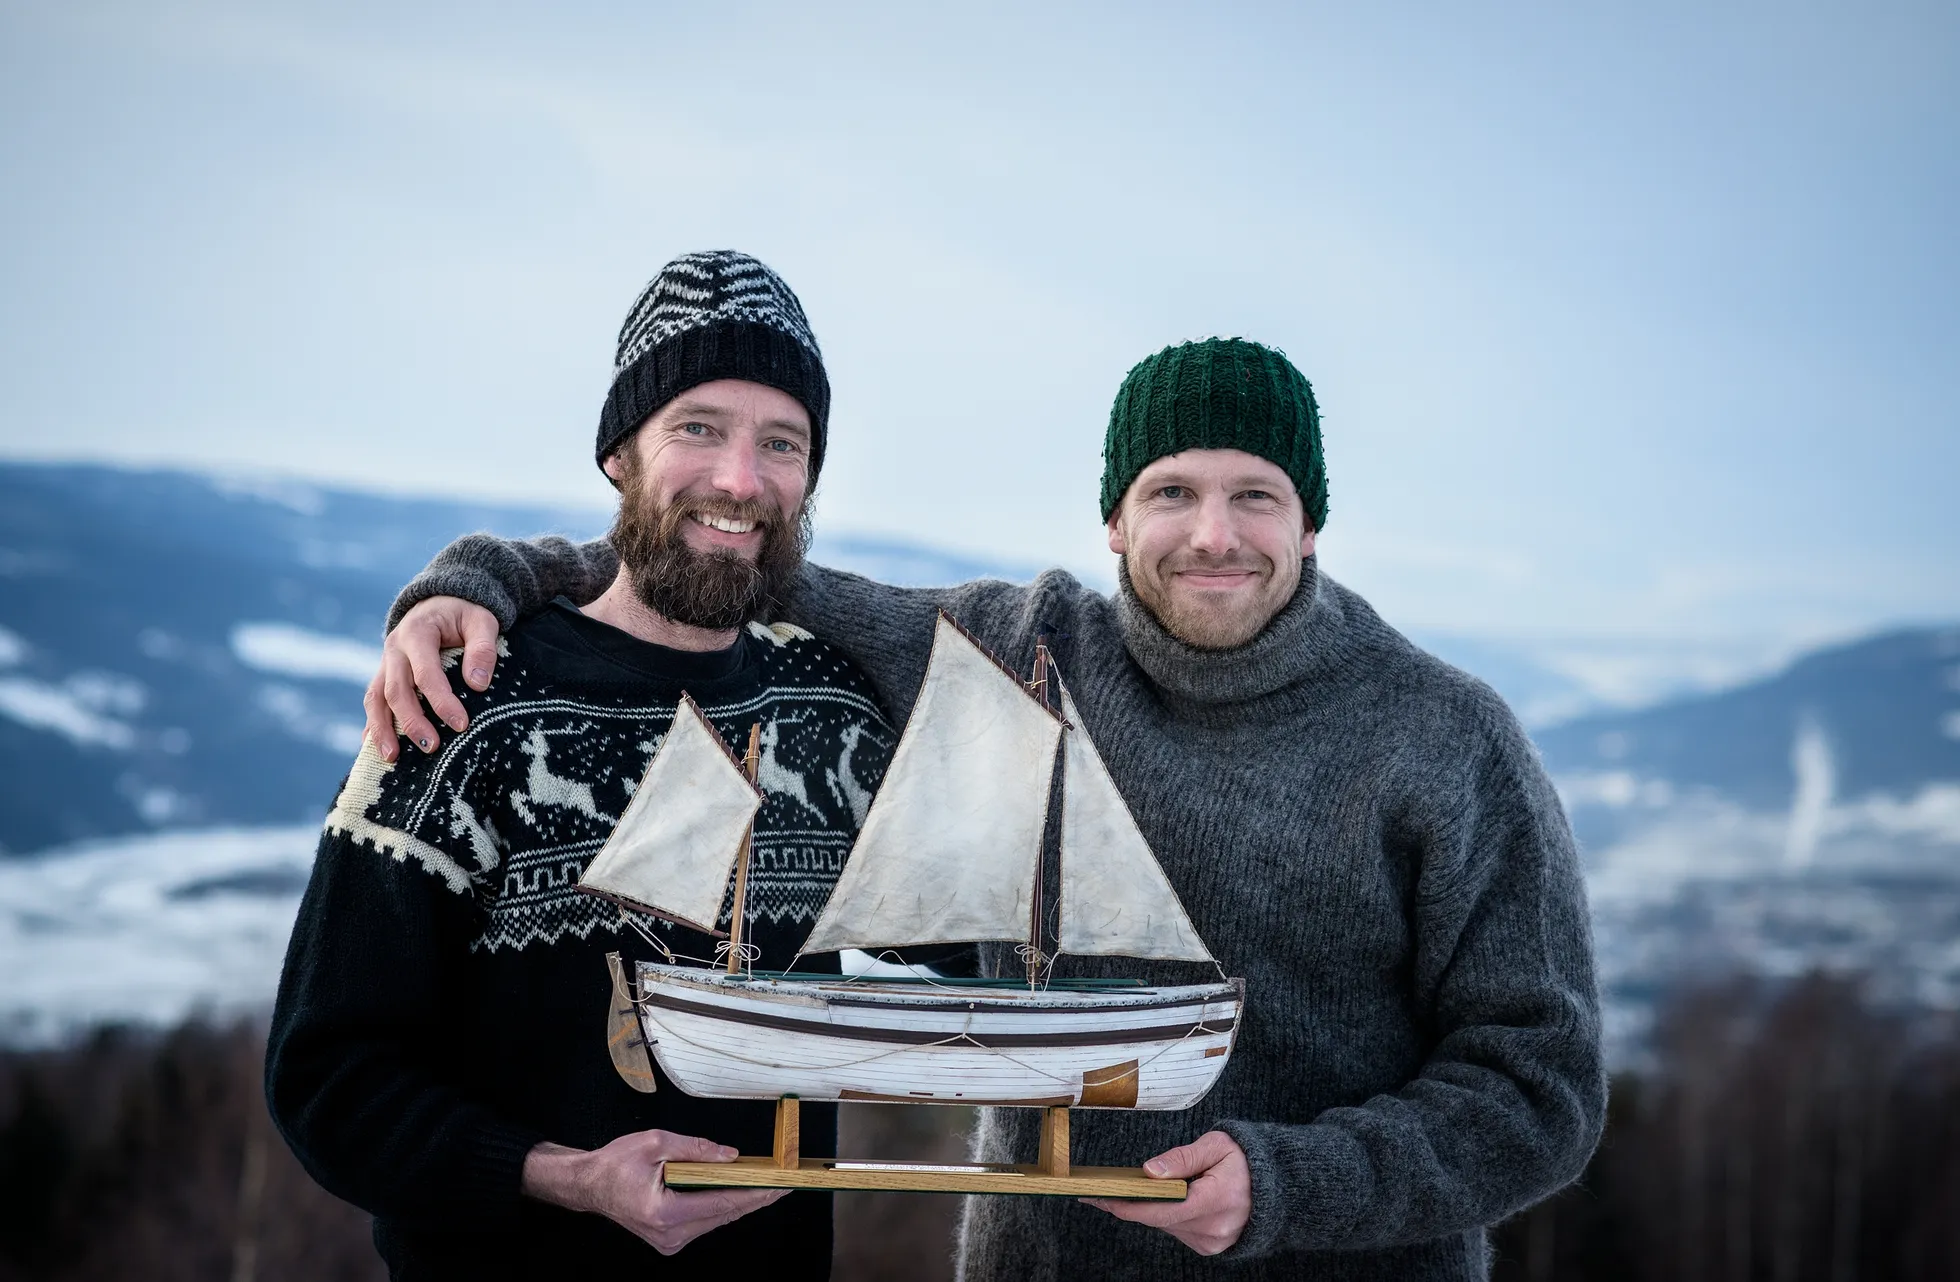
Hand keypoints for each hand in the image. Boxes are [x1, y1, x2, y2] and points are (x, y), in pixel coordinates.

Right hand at [361, 596, 500, 760]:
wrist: (440, 601)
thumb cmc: (466, 613)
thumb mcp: (482, 621)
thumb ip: (483, 649)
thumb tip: (478, 685)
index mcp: (418, 632)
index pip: (426, 673)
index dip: (441, 700)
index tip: (461, 724)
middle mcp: (395, 649)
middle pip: (396, 690)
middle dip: (412, 721)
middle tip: (432, 747)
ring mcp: (385, 663)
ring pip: (375, 699)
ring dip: (381, 729)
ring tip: (392, 759)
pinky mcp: (384, 675)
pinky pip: (373, 702)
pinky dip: (373, 726)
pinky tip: (376, 751)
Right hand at [521, 1132, 785, 1255]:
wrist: (590, 1185)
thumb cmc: (616, 1162)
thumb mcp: (656, 1143)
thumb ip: (695, 1149)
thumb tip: (731, 1156)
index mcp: (664, 1212)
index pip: (722, 1202)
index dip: (755, 1193)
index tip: (780, 1185)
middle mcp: (670, 1234)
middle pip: (725, 1214)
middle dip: (756, 1197)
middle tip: (786, 1183)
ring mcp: (670, 1242)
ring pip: (717, 1219)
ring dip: (741, 1201)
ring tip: (768, 1184)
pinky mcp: (670, 1239)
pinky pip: (706, 1221)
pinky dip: (723, 1205)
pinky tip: (740, 1191)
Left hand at [1083, 1130, 1250, 1256]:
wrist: (1279, 1187)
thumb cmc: (1246, 1161)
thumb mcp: (1216, 1146)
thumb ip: (1181, 1158)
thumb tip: (1149, 1171)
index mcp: (1214, 1200)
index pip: (1160, 1210)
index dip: (1127, 1205)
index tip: (1101, 1198)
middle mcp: (1213, 1228)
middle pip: (1159, 1219)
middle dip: (1132, 1204)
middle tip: (1104, 1190)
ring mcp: (1212, 1242)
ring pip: (1166, 1226)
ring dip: (1152, 1209)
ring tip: (1136, 1190)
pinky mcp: (1211, 1247)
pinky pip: (1178, 1231)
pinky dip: (1169, 1216)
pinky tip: (1168, 1200)